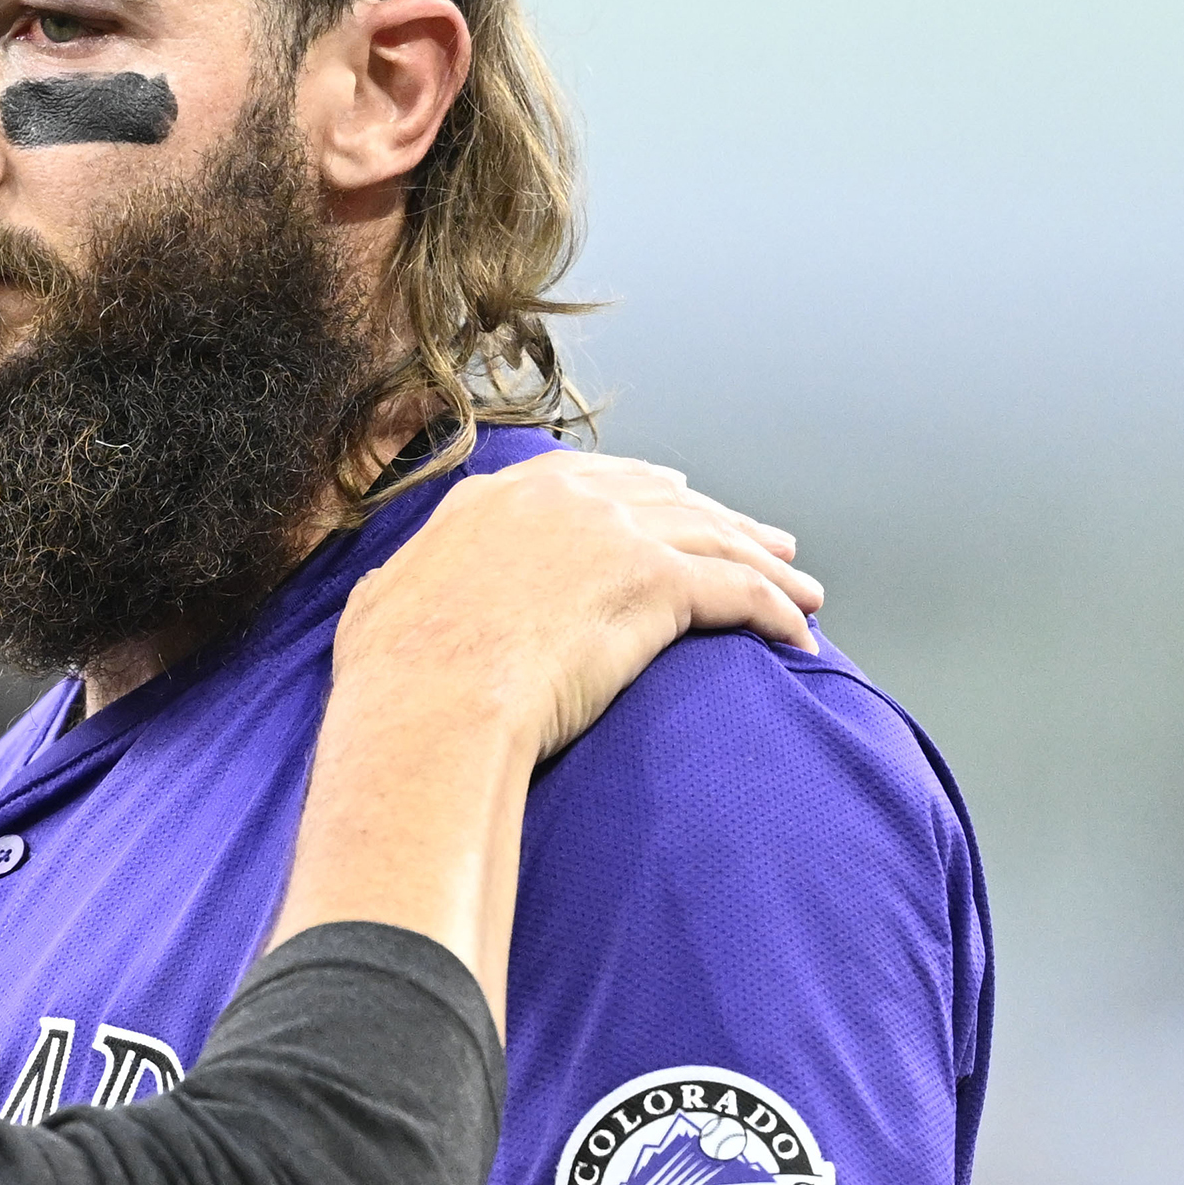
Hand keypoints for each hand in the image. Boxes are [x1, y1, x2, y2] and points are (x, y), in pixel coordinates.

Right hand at [338, 453, 818, 768]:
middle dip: (721, 519)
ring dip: (768, 566)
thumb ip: (398, 587)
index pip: (592, 479)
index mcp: (498, 497)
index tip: (676, 500)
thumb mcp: (378, 608)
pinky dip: (776, 610)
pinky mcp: (655, 581)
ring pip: (714, 537)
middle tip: (764, 542)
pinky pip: (738, 590)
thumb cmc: (394, 680)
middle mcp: (561, 499)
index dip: (644, 491)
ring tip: (804, 592)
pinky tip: (799, 635)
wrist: (431, 705)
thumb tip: (385, 596)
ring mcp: (612, 533)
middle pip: (667, 499)